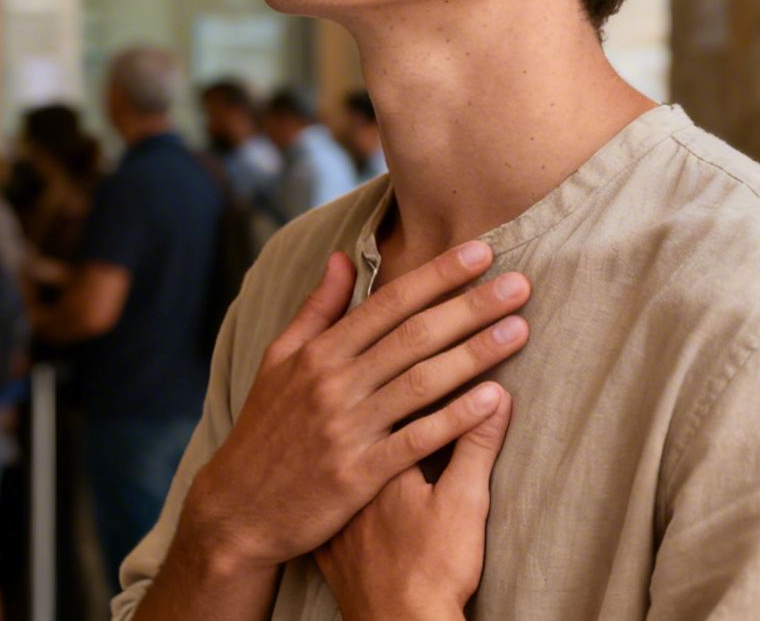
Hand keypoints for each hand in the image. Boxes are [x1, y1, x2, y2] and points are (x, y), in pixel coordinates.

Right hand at [180, 241, 530, 572]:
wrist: (239, 509)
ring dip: (474, 353)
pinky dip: (455, 418)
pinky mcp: (357, 474)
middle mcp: (334, 383)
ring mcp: (347, 428)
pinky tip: (493, 401)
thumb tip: (342, 257)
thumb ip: (317, 309)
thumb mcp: (278, 361)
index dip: (437, 274)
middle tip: (520, 284)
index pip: (389, 302)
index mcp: (319, 353)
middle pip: (414, 335)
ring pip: (422, 381)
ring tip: (519, 331)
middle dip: (471, 306)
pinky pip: (416, 440)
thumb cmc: (264, 430)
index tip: (481, 251)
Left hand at [316, 386, 512, 620]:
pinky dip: (325, 489)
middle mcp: (348, 479)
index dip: (402, 379)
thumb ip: (476, 444)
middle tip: (384, 394)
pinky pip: (319, 505)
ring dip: (341, 448)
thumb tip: (496, 395)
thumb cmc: (434, 567)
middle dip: (371, 406)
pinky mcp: (328, 548)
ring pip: (331, 469)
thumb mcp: (466, 500)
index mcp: (380, 458)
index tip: (413, 364)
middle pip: (355, 429)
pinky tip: (326, 481)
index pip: (386, 399)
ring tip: (351, 432)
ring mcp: (335, 516)